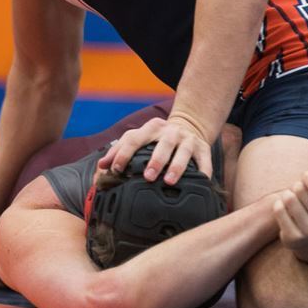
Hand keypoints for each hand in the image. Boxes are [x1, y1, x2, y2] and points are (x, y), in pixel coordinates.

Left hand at [96, 114, 212, 185]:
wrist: (189, 125)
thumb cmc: (158, 138)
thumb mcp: (139, 138)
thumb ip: (119, 150)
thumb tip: (101, 165)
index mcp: (151, 128)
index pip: (135, 138)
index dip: (124, 153)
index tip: (117, 169)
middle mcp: (171, 131)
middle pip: (163, 144)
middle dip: (156, 160)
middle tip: (147, 176)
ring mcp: (188, 139)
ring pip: (183, 152)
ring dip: (177, 166)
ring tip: (169, 181)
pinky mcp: (203, 148)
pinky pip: (205, 160)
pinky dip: (203, 171)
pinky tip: (200, 182)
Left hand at [272, 173, 307, 267]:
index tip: (305, 176)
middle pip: (300, 190)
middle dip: (296, 186)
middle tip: (296, 189)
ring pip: (289, 199)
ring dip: (286, 194)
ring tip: (289, 197)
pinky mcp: (294, 239)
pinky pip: (279, 210)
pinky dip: (278, 205)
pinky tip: (282, 206)